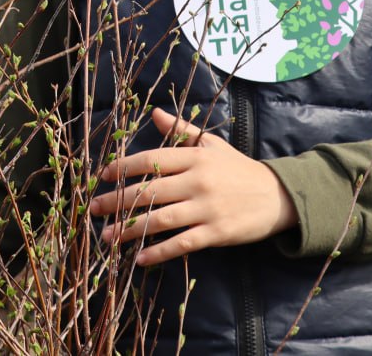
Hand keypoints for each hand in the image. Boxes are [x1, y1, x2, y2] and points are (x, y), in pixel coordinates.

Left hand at [89, 107, 297, 265]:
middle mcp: (198, 181)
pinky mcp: (216, 233)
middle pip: (149, 192)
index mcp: (195, 158)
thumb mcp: (212, 145)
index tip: (102, 177)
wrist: (278, 195)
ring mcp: (206, 208)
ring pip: (160, 220)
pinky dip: (158, 252)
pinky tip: (140, 259)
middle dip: (117, 202)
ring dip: (130, 230)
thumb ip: (182, 131)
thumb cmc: (239, 169)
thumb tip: (155, 113)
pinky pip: (181, 244)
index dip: (123, 168)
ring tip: (108, 238)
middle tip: (94, 209)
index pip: (151, 160)